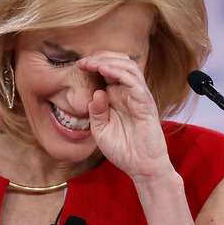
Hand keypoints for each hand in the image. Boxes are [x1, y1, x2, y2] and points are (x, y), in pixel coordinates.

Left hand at [77, 52, 172, 179]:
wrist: (141, 167)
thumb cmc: (123, 150)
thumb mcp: (100, 130)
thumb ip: (96, 112)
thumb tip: (96, 92)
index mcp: (118, 96)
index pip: (109, 70)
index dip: (94, 63)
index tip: (78, 65)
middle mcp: (129, 93)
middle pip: (120, 62)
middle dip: (100, 57)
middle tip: (83, 62)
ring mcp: (139, 97)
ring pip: (128, 67)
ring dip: (109, 61)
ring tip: (92, 63)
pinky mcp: (145, 104)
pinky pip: (135, 82)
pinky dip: (119, 73)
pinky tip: (104, 70)